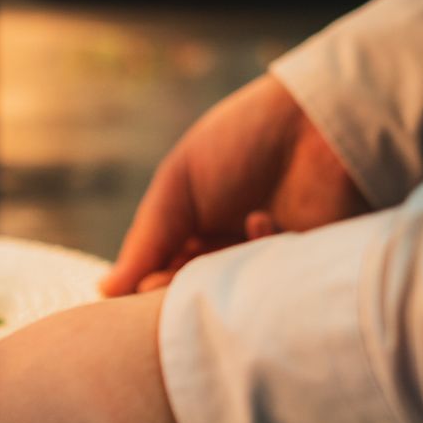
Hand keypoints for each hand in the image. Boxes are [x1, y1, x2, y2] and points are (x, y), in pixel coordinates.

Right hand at [101, 73, 365, 295]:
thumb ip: (145, 241)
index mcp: (193, 234)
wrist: (318, 120)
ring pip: (229, 302)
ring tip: (218, 244)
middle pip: (191, 298)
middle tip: (174, 278)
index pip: (158, 280)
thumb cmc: (242, 142)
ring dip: (217, 277)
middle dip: (177, 292)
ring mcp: (267, 266)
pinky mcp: (305, 274)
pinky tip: (261, 219)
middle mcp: (228, 255)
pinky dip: (260, 257)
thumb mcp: (178, 186)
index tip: (143, 284)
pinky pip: (274, 293)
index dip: (147, 287)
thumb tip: (104, 290)